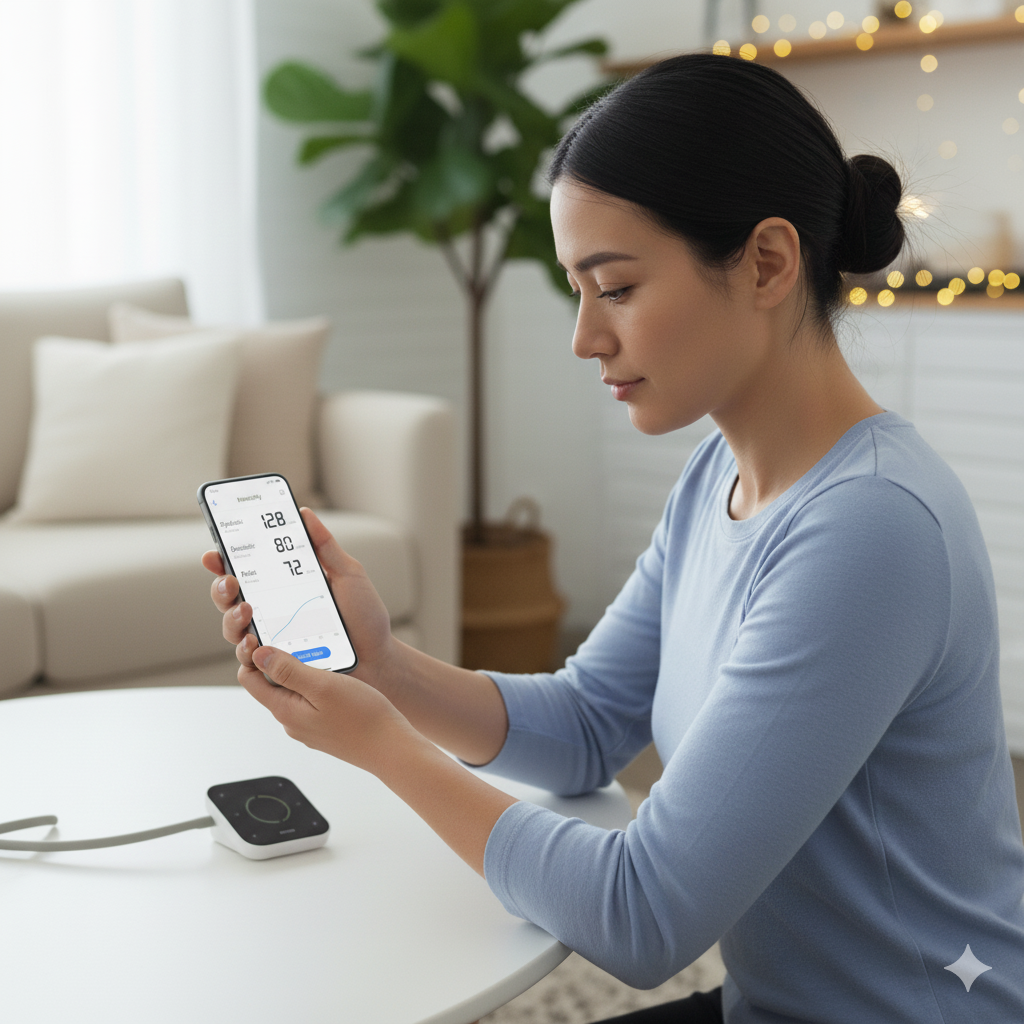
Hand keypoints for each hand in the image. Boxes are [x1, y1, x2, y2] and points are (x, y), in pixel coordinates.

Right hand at [201, 508, 397, 689]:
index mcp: (283, 588)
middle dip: (221, 589)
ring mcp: (272, 640)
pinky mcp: (277, 666)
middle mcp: (271, 613)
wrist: (379, 658)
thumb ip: (325, 547)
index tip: (214, 553)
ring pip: (232, 630)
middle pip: (229, 600)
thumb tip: (304, 514)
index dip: (223, 562)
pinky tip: (253, 643)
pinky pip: (250, 661)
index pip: (245, 572)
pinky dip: (246, 651)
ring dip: (231, 618)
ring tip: (246, 611)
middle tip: (231, 581)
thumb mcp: (348, 575)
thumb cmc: (365, 618)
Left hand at [238, 639, 417, 773]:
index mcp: (285, 710)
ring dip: (304, 672)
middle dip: (282, 661)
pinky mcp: (324, 728)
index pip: (249, 679)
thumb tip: (258, 655)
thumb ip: (288, 670)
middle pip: (271, 683)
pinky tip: (339, 678)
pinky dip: (318, 684)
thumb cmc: (363, 718)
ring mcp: (308, 726)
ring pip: (294, 691)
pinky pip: (311, 700)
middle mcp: (292, 721)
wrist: (392, 748)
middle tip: (306, 643)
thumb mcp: (323, 685)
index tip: (270, 637)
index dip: (254, 655)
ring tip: (328, 658)